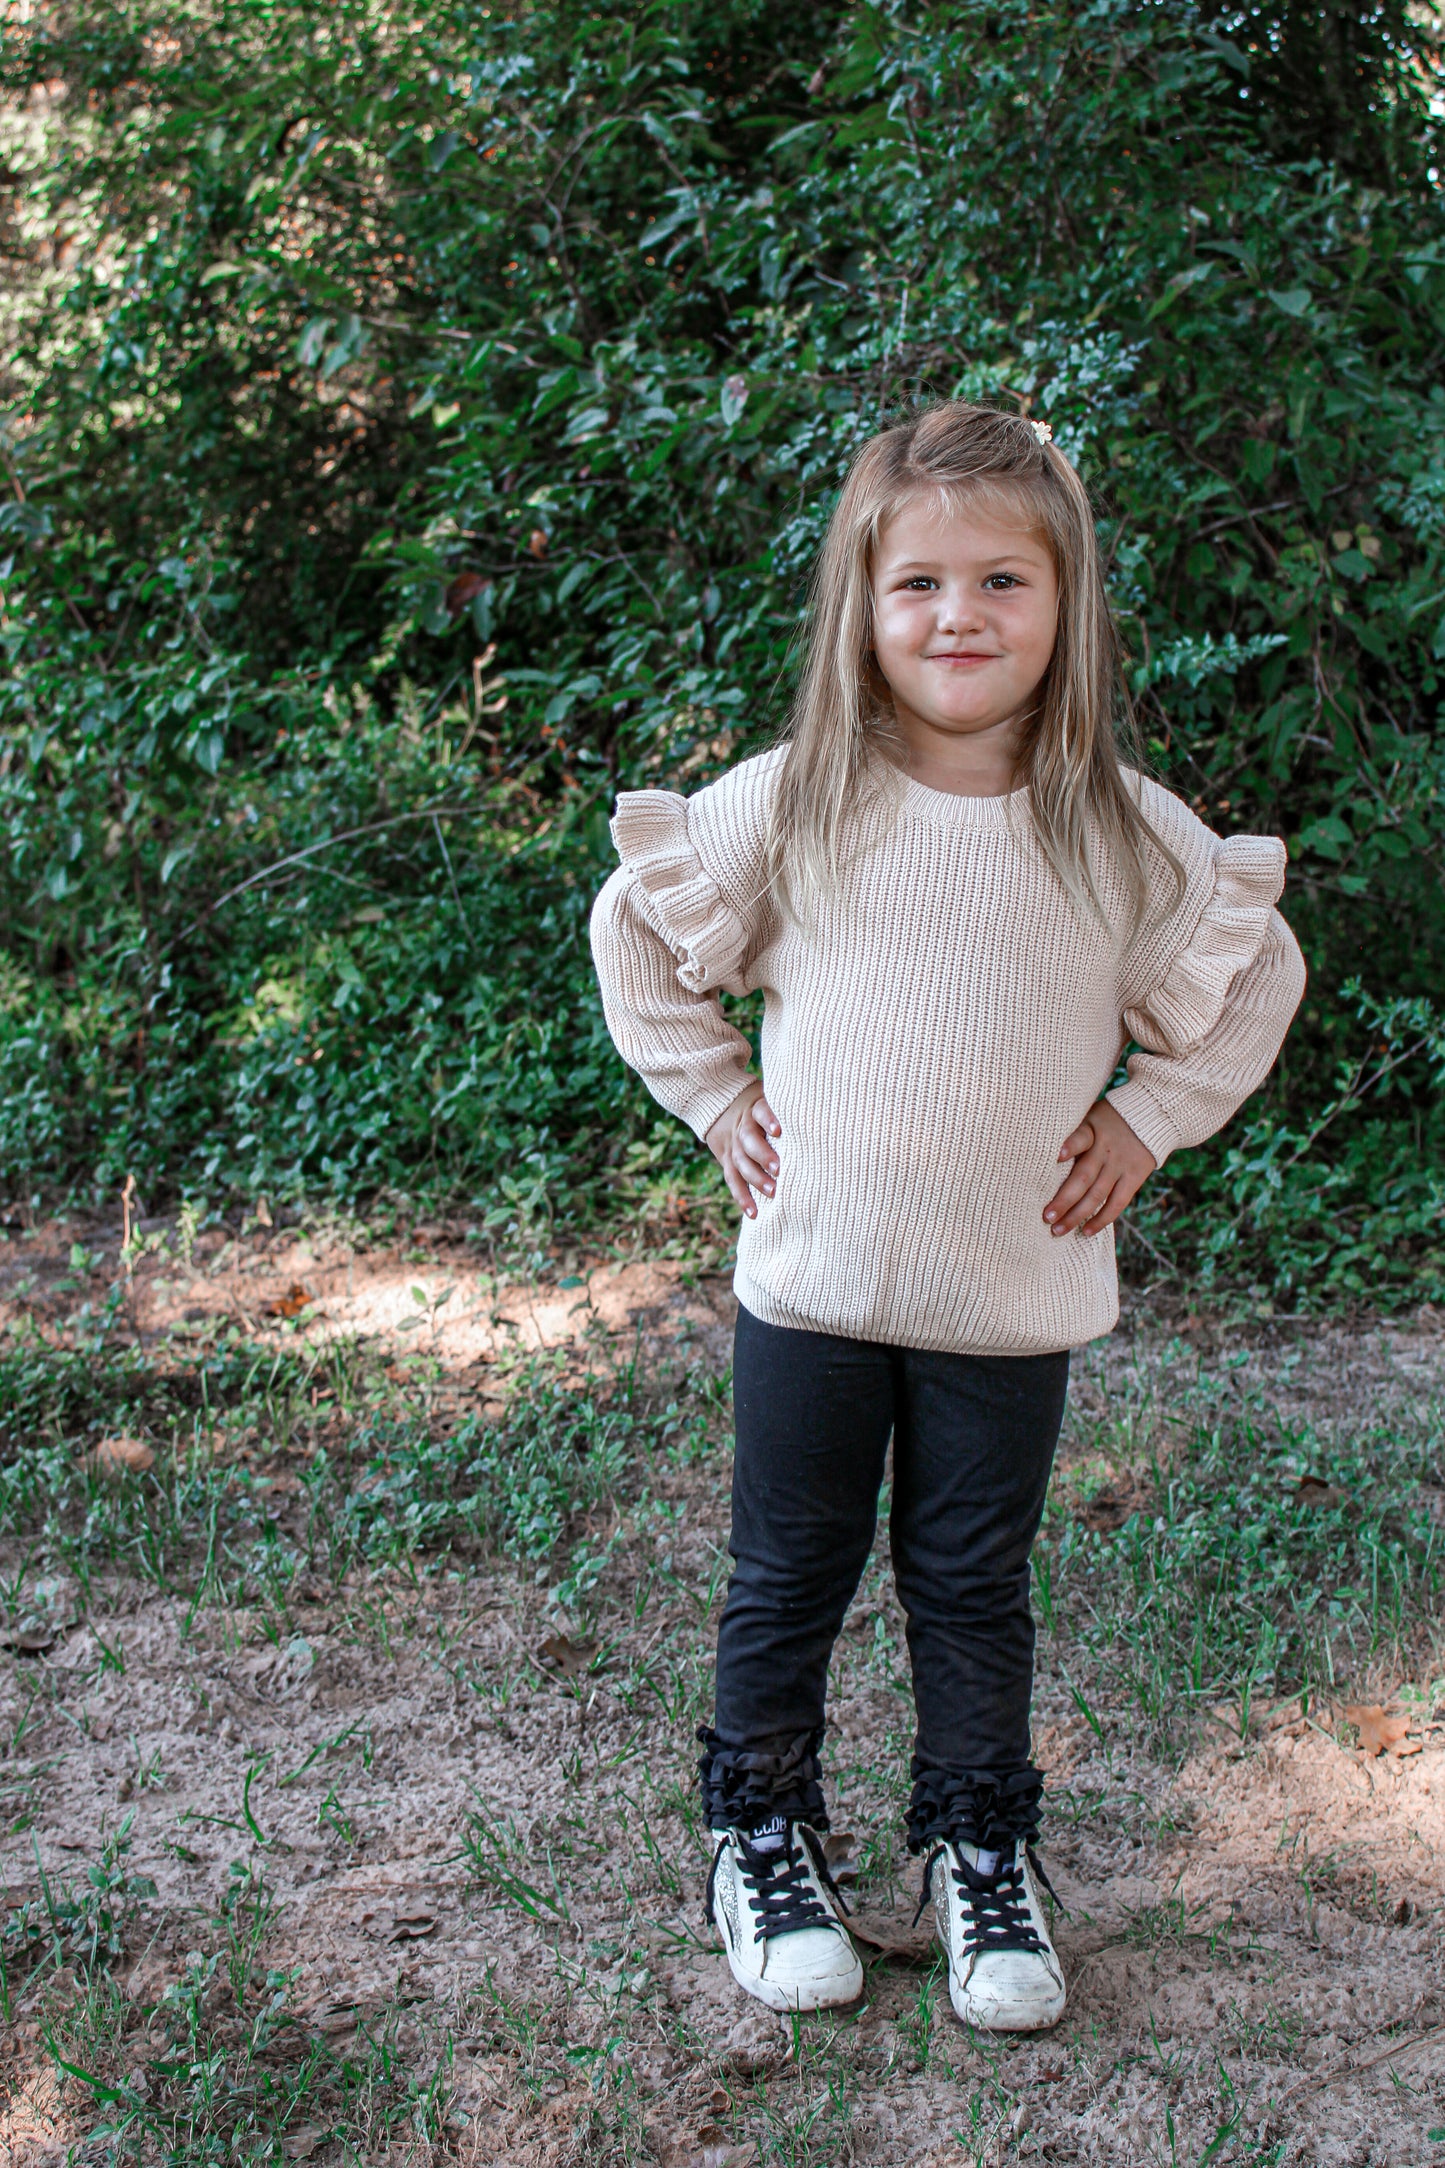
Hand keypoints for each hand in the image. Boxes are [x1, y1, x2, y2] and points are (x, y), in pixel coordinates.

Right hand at [705, 1085, 780, 1220]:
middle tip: (779, 1169)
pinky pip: (733, 1180)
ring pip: (741, 1163)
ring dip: (756, 1179)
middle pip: (748, 1140)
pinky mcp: (727, 1162)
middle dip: (763, 1155)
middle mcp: (742, 1128)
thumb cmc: (761, 1108)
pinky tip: (754, 1213)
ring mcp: (733, 1146)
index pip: (761, 1111)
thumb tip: (825, 1117)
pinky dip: (742, 1197)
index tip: (779, 1130)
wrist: (724, 1107)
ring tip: (773, 1192)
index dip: (768, 1120)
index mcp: (755, 1109)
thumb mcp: (771, 1099)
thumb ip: (790, 1108)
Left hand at [1045, 1099, 1155, 1237]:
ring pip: (1097, 1195)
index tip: (1057, 1156)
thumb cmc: (1107, 1120)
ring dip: (1077, 1215)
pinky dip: (1102, 1219)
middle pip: (1083, 1177)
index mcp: (1092, 1130)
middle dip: (1064, 1200)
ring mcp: (1121, 1165)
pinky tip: (1086, 1231)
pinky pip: (1117, 1202)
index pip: (1081, 1137)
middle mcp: (1106, 1149)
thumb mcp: (1089, 1116)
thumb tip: (1042, 1156)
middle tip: (1046, 1217)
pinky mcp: (1134, 1177)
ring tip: (1058, 1230)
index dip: (1070, 1146)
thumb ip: (1071, 1134)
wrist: (1149, 1116)